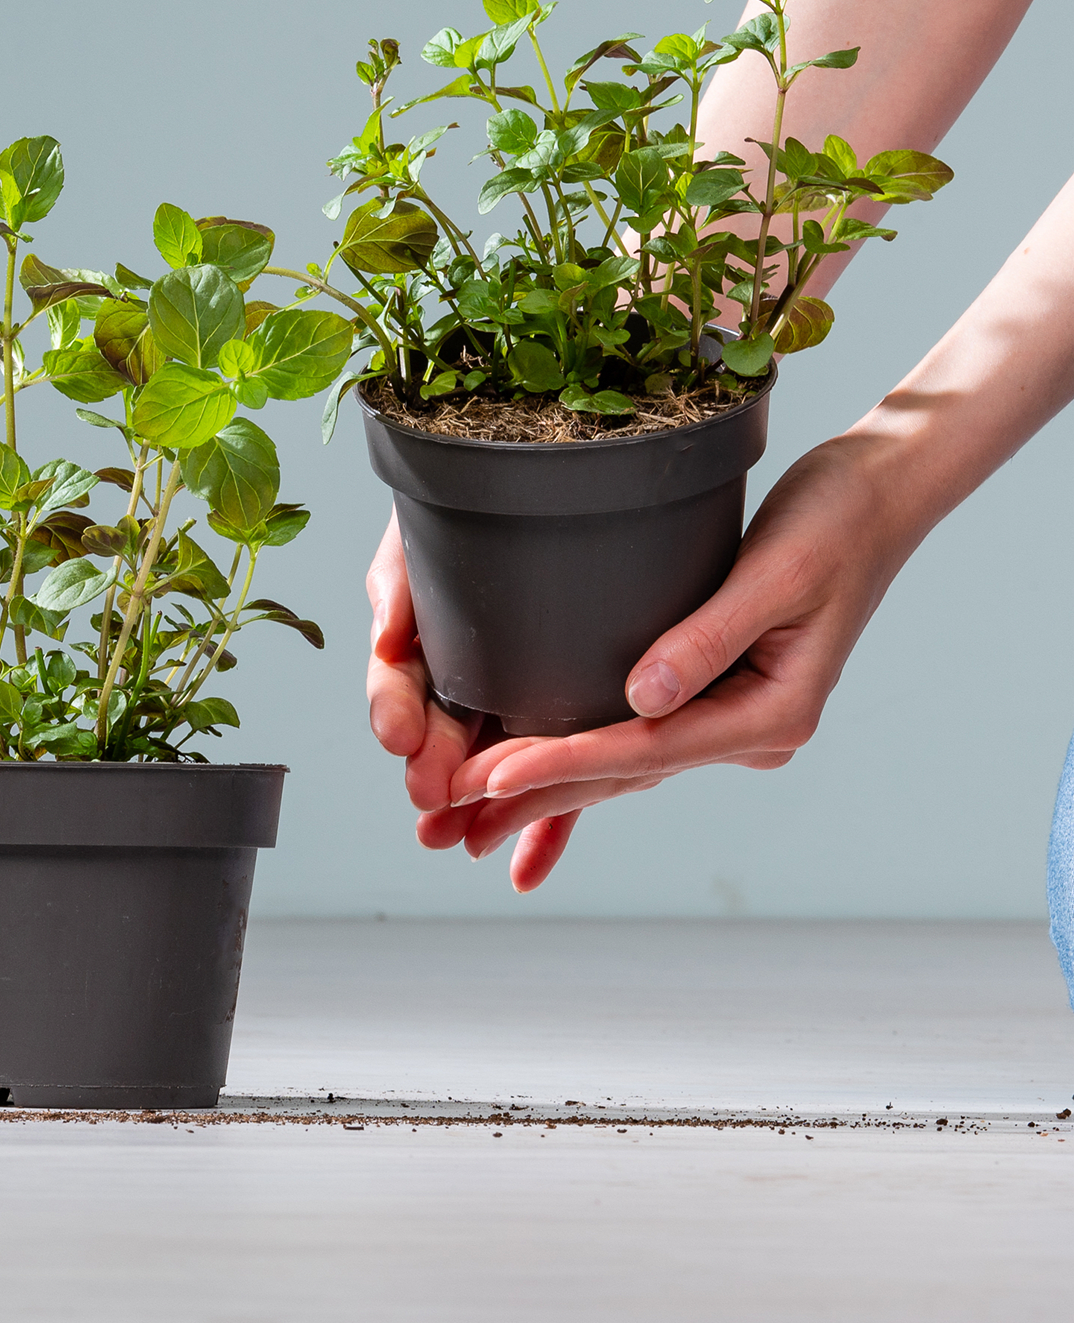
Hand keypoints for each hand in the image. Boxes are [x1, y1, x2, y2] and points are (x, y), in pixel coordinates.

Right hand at [366, 509, 581, 891]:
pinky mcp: (572, 715)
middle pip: (440, 729)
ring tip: (463, 840)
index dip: (394, 709)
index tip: (399, 736)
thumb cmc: (485, 496)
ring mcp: (516, 695)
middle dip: (430, 768)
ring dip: (476, 807)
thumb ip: (402, 581)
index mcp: (428, 630)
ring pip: (492, 759)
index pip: (399, 678)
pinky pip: (557, 772)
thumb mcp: (429, 533)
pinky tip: (526, 867)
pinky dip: (541, 824)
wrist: (575, 481)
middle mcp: (467, 668)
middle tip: (430, 797)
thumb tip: (386, 635)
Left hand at [367, 431, 907, 890]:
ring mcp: (729, 718)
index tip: (485, 776)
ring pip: (618, 766)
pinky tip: (521, 778)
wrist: (879, 496)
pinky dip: (574, 758)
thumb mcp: (776, 571)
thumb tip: (641, 698)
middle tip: (444, 826)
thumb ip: (707, 636)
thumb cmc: (836, 522)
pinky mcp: (709, 694)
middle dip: (529, 800)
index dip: (558, 763)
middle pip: (621, 775)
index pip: (642, 749)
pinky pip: (629, 738)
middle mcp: (749, 732)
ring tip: (461, 820)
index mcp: (770, 715)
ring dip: (541, 792)